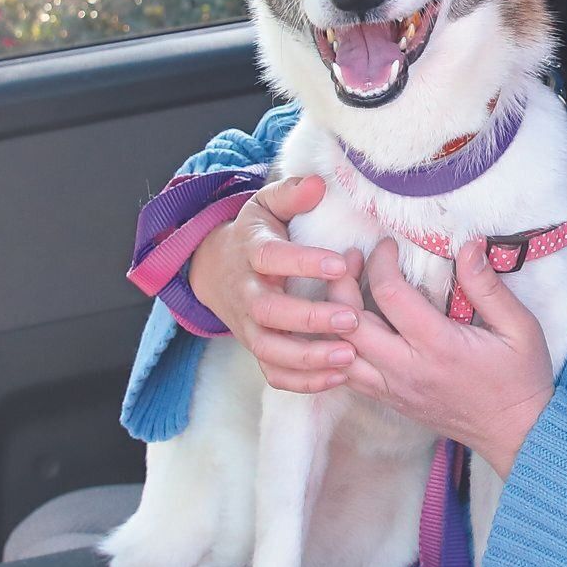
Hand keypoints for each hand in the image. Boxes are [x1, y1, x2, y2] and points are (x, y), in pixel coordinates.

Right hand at [187, 174, 363, 394]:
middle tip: (351, 319)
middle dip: (310, 319)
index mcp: (251, 253)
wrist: (216, 268)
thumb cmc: (256, 234)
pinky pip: (274, 373)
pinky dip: (303, 382)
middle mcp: (246, 293)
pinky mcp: (256, 349)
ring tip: (349, 356)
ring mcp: (249, 325)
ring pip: (270, 349)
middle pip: (270, 312)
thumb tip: (318, 184)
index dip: (303, 263)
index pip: (272, 259)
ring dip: (309, 357)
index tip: (340, 265)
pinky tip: (338, 378)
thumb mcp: (267, 206)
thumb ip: (292, 194)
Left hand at [323, 238, 554, 476]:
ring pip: (338, 352)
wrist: (516, 433)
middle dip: (342, 282)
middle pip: (348, 322)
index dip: (380, 261)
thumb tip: (468, 245)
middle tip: (351, 258)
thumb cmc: (521, 377)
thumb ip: (489, 287)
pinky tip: (348, 326)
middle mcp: (407, 369)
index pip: (389, 294)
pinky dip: (338, 348)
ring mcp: (394, 389)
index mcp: (438, 346)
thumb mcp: (519, 327)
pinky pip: (347, 374)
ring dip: (334, 317)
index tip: (387, 245)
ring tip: (343, 289)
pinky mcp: (390, 400)